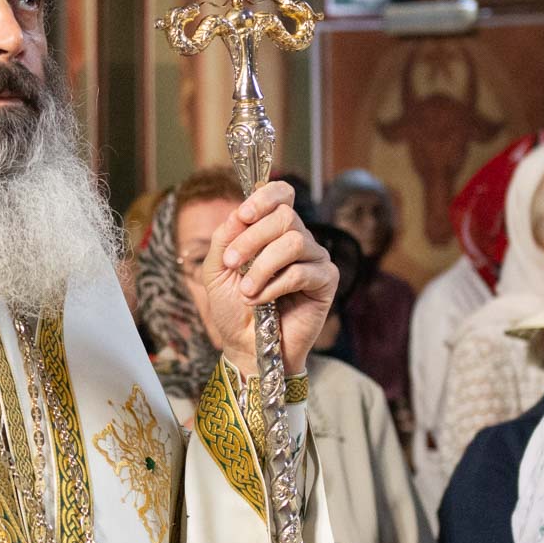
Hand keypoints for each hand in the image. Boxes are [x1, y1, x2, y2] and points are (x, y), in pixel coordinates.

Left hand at [200, 181, 336, 378]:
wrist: (246, 347)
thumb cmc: (233, 309)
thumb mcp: (217, 269)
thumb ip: (225, 238)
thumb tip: (239, 212)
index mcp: (273, 231)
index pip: (282, 195)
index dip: (266, 196)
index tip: (244, 215)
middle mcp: (298, 239)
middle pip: (285, 216)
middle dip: (252, 238)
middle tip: (232, 264)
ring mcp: (314, 259)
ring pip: (294, 241)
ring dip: (262, 266)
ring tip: (246, 291)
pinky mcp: (326, 281)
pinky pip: (301, 272)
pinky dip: (274, 286)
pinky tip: (260, 300)